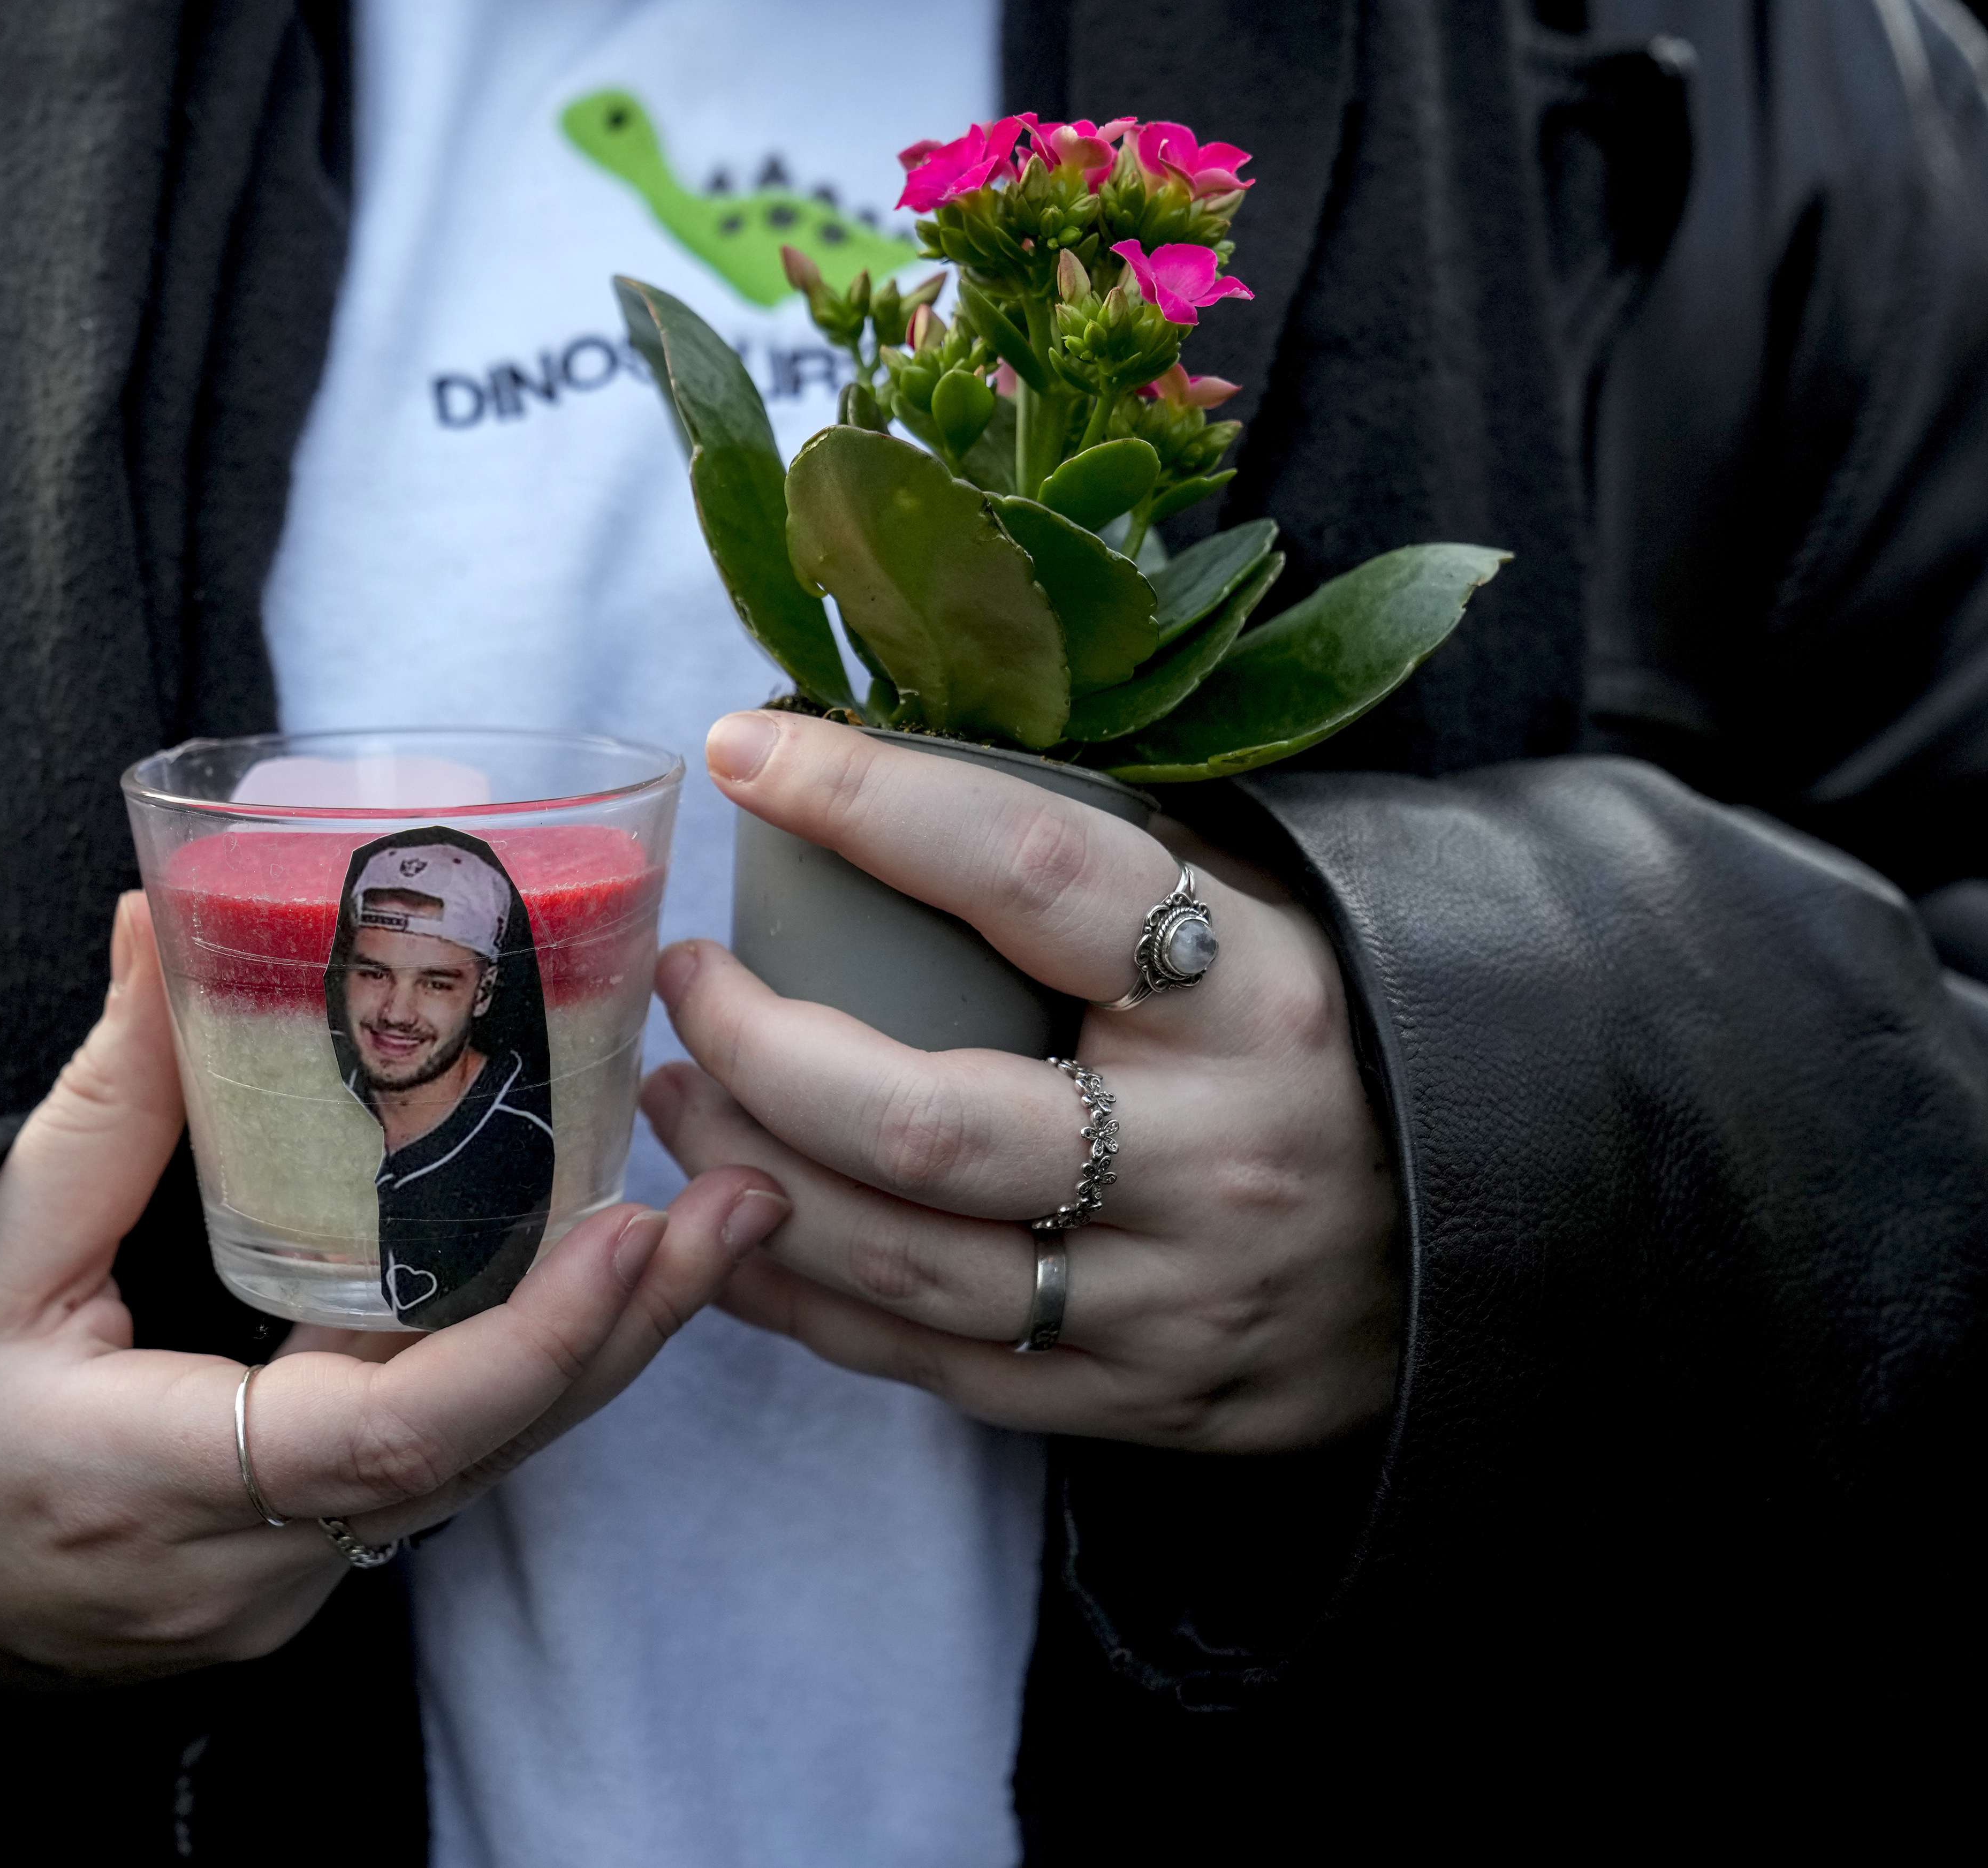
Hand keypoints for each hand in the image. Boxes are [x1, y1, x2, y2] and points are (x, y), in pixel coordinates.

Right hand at [0, 892, 789, 1678]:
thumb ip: (106, 1098)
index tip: (626, 1234)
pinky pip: (430, 1477)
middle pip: (473, 1458)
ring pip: (469, 1472)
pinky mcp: (295, 1572)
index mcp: (145, 1481)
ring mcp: (276, 1588)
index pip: (382, 1439)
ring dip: (590, 1350)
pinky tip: (591, 1284)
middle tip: (740, 1204)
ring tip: (708, 1226)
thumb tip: (159, 920)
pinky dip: (514, 1378)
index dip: (523, 1341)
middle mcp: (239, 1567)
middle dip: (620, 1331)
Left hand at [645, 712, 1398, 1452]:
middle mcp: (1219, 1157)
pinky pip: (924, 1365)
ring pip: (904, 1263)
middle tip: (686, 983)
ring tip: (675, 1096)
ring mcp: (1178, 1302)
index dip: (872, 802)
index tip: (746, 752)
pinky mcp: (1142, 1405)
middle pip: (929, 1121)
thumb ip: (1100, 866)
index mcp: (1259, 995)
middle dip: (762, 1050)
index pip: (1033, 872)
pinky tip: (725, 1223)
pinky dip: (795, 1295)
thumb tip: (877, 767)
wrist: (1481, 1247)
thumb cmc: (1316, 1045)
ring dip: (747, 1178)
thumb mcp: (1255, 924)